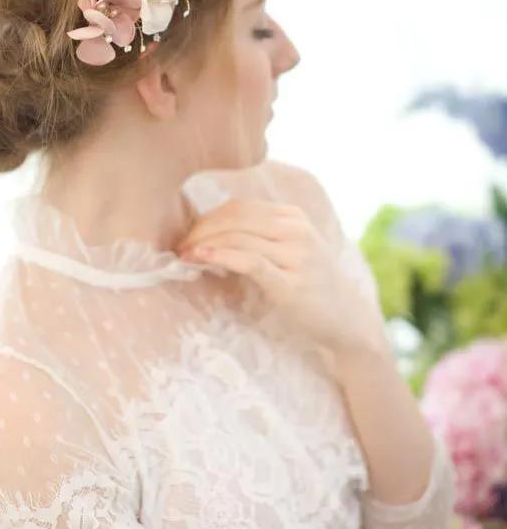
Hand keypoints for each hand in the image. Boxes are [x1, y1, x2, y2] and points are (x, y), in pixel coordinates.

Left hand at [178, 199, 385, 357]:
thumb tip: (211, 235)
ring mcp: (296, 254)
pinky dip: (220, 256)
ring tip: (183, 256)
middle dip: (200, 230)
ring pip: (238, 236)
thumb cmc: (313, 288)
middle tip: (179, 247)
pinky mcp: (291, 281)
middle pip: (234, 218)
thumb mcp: (290, 252)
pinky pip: (249, 260)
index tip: (187, 235)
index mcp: (293, 217)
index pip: (239, 207)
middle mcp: (296, 229)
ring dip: (203, 244)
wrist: (348, 321)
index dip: (206, 218)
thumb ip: (261, 238)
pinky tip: (200, 259)